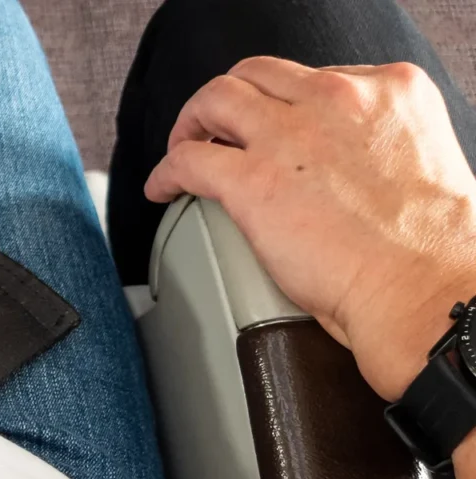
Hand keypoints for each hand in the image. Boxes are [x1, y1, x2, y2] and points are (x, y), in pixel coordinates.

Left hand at [145, 57, 475, 401]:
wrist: (423, 288)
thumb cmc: (429, 251)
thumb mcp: (418, 161)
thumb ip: (375, 147)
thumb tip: (343, 167)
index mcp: (389, 90)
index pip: (312, 79)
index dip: (281, 105)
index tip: (269, 127)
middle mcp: (337, 99)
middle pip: (256, 76)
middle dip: (227, 103)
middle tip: (212, 131)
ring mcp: (290, 136)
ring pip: (214, 100)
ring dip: (190, 125)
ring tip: (181, 150)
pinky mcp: (252, 180)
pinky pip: (186, 160)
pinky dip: (165, 173)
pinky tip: (163, 189)